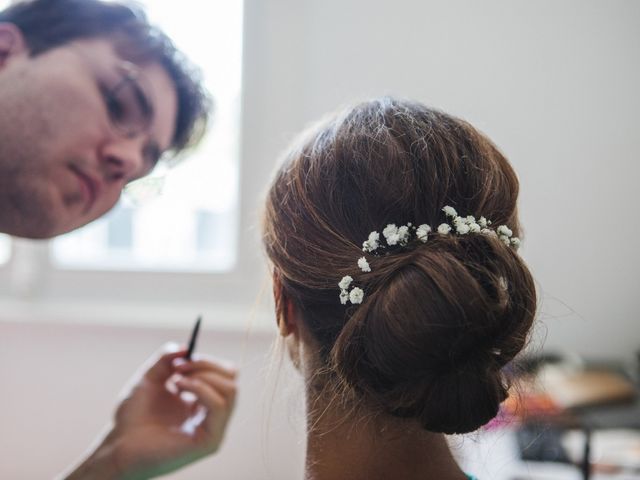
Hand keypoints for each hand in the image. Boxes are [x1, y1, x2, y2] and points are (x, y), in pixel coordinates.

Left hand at [64, 344, 236, 479]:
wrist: (118, 444)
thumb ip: (167, 359)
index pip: (223, 375)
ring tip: (177, 379)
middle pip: (231, 379)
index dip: (206, 361)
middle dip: (206, 365)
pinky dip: (202, 389)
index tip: (180, 360)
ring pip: (230, 390)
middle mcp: (212, 415)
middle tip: (179, 368)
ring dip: (204, 376)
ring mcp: (214, 429)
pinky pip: (219, 405)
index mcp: (203, 402)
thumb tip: (186, 347)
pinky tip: (179, 388)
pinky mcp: (210, 441)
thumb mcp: (150, 377)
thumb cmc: (133, 416)